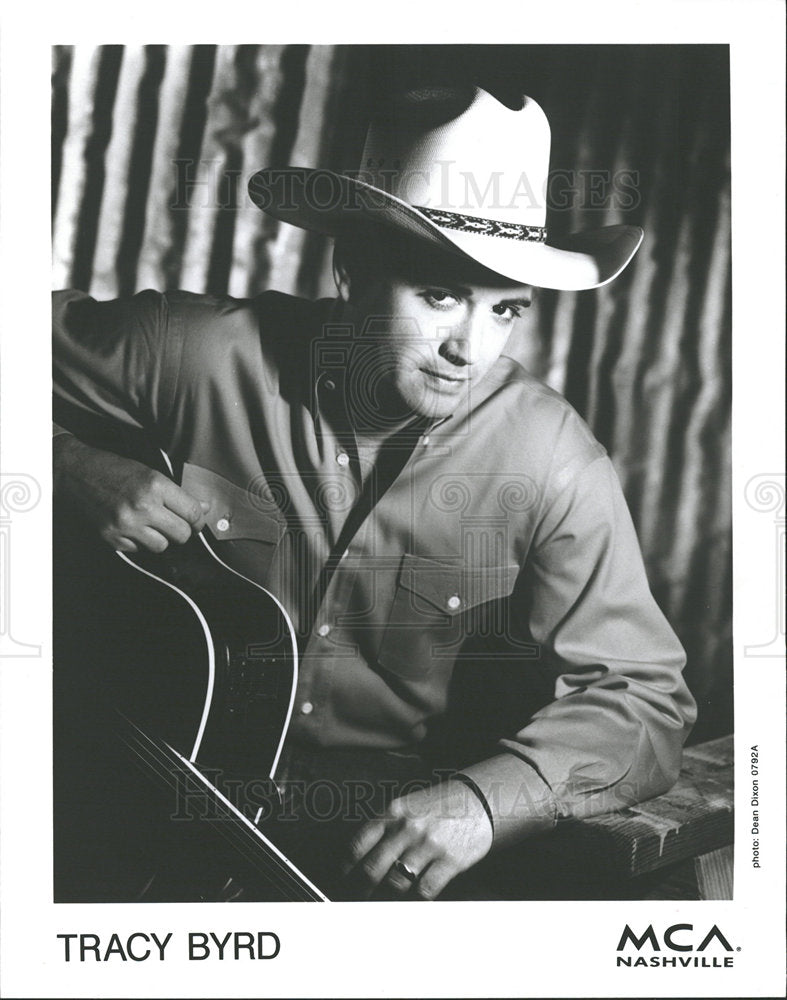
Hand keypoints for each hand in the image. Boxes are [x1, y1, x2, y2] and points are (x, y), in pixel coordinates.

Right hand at [54, 434, 208, 552]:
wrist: (77, 473)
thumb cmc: (116, 470)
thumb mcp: (151, 473)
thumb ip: (179, 494)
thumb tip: (204, 509)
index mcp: (156, 486)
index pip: (193, 513)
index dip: (199, 520)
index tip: (197, 521)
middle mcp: (142, 507)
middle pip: (181, 535)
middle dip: (182, 531)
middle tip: (175, 523)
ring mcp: (126, 525)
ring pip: (162, 546)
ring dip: (160, 538)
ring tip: (150, 524)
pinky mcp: (112, 537)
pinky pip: (139, 550)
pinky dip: (139, 541)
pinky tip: (132, 526)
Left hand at [342, 779, 492, 899]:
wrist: (478, 801)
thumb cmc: (438, 807)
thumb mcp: (407, 807)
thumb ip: (385, 827)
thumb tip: (360, 858)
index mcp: (393, 812)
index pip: (359, 844)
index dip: (346, 868)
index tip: (343, 881)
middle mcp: (408, 827)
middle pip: (373, 868)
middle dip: (361, 890)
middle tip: (358, 900)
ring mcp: (429, 844)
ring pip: (396, 882)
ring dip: (385, 900)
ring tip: (381, 906)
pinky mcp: (449, 860)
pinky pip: (425, 890)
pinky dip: (414, 902)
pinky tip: (410, 904)